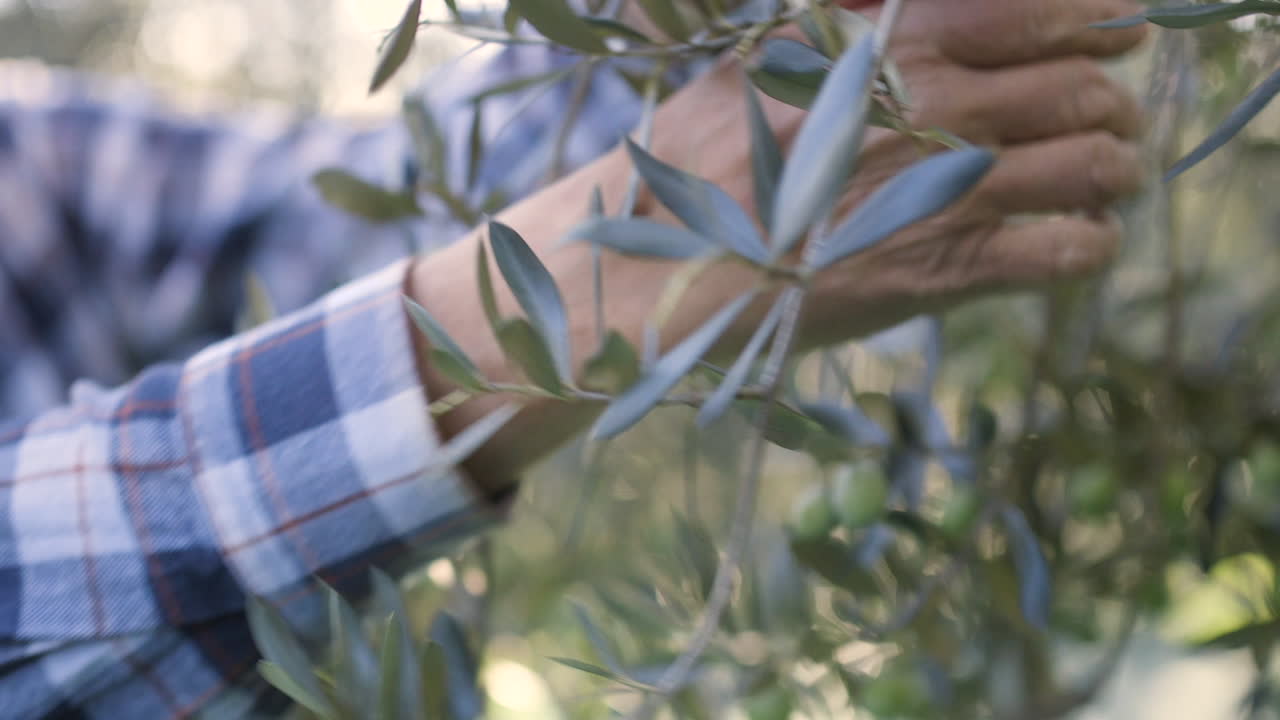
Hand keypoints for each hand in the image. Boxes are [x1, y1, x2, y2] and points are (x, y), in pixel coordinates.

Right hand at [639, 0, 1148, 345]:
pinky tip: (1078, 239)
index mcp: (898, 44)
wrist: (665, 269)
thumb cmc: (701, 162)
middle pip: (1085, 85)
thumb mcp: (760, 61)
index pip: (1044, 6)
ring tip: (1105, 177)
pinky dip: (1092, 241)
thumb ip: (837, 24)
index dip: (1103, 15)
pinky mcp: (946, 273)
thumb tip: (883, 7)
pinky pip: (1069, 251)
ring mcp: (948, 192)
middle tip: (1108, 115)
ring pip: (1095, 163)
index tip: (1119, 30)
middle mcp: (939, 108)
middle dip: (1112, 100)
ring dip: (1115, 167)